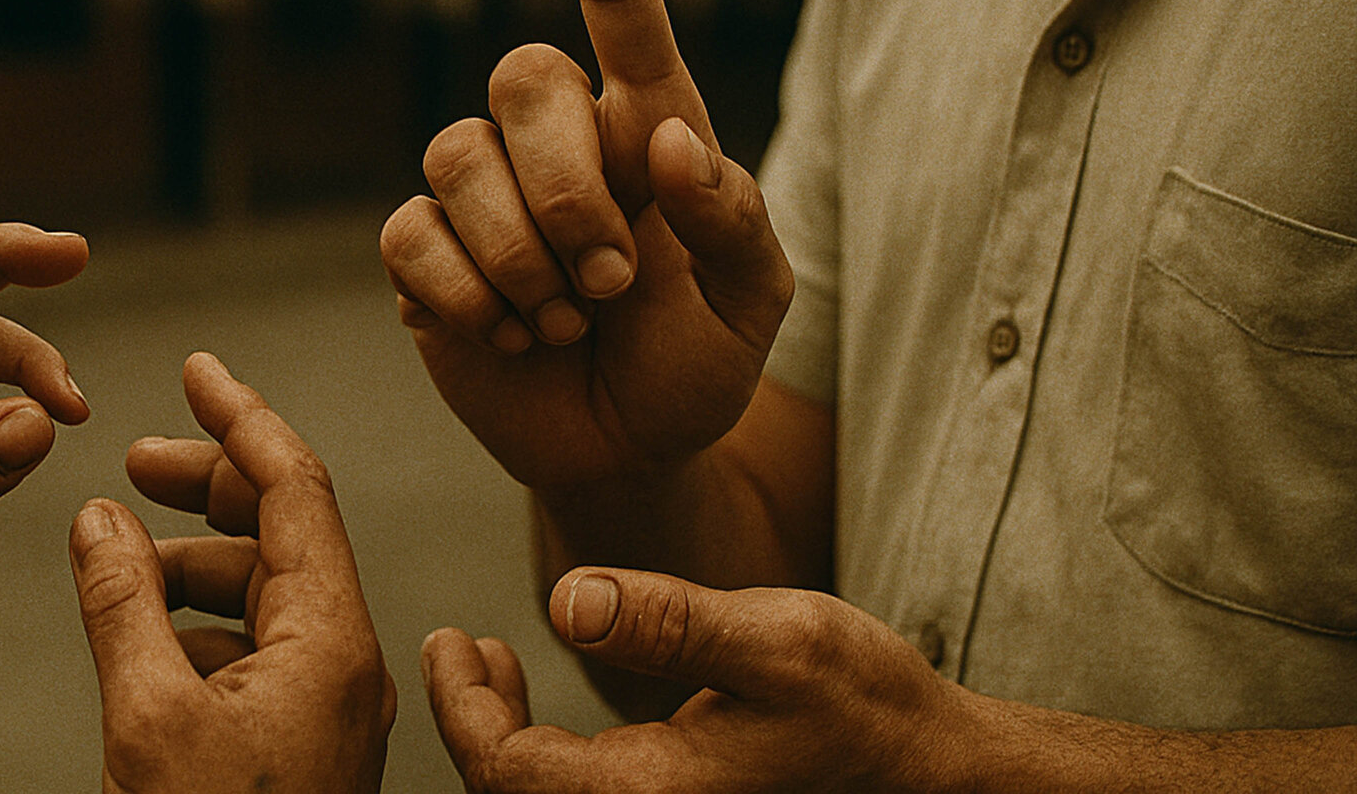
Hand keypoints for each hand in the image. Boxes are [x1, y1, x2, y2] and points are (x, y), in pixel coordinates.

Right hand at [72, 352, 394, 793]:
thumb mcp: (148, 716)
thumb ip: (122, 602)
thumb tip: (97, 517)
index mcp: (332, 639)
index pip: (296, 486)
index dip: (242, 416)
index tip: (197, 367)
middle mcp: (344, 659)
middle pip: (284, 528)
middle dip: (208, 485)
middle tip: (132, 460)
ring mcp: (327, 700)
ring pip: (264, 588)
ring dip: (191, 556)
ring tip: (120, 553)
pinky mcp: (300, 736)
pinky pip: (255, 644)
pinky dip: (196, 618)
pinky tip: (143, 624)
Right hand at [380, 0, 791, 489]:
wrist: (623, 454)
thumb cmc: (696, 366)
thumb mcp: (752, 305)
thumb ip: (733, 221)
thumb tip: (664, 140)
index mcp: (648, 126)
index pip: (620, 1)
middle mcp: (557, 141)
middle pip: (521, 75)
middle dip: (564, 189)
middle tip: (610, 282)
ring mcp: (482, 195)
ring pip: (453, 153)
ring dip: (517, 254)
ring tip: (562, 319)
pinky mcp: (424, 256)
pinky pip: (409, 234)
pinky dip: (462, 294)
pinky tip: (506, 334)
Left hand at [425, 568, 970, 791]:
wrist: (928, 765)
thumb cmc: (863, 702)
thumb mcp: (776, 641)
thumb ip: (670, 622)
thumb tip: (568, 600)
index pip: (507, 770)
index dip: (459, 706)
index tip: (445, 640)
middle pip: (510, 792)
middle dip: (469, 720)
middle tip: (451, 646)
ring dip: (500, 733)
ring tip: (488, 661)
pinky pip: (574, 791)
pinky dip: (538, 748)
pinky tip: (539, 695)